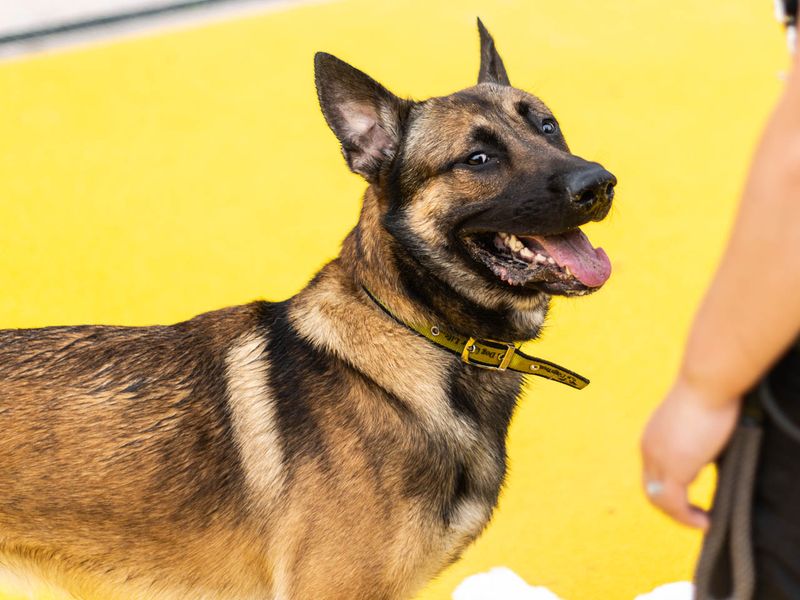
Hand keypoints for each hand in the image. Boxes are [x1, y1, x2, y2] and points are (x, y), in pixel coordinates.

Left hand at [640, 377, 740, 528]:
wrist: (707, 383)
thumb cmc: (711, 395)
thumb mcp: (697, 423)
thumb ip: (695, 443)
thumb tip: (706, 457)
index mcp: (652, 437)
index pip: (652, 473)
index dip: (668, 491)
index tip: (691, 501)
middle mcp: (648, 449)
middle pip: (651, 489)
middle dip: (671, 507)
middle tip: (696, 516)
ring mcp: (658, 459)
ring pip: (659, 500)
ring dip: (680, 516)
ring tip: (702, 521)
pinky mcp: (674, 468)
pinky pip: (674, 504)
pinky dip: (687, 517)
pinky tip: (706, 521)